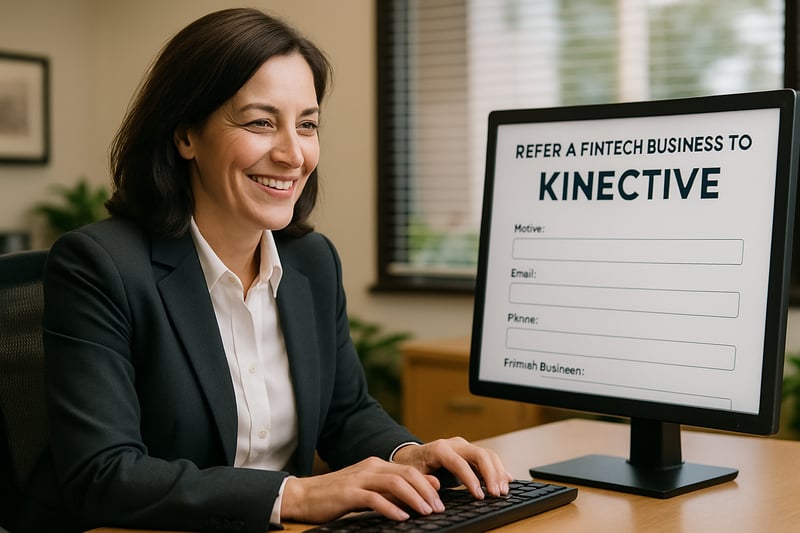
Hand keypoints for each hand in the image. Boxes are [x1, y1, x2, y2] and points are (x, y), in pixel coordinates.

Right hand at [280, 456, 444, 522]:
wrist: (303, 495)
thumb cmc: (336, 495)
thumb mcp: (367, 489)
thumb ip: (390, 489)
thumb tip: (419, 492)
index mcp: (375, 464)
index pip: (409, 469)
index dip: (428, 484)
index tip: (440, 499)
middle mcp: (370, 467)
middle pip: (407, 473)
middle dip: (426, 490)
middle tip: (439, 508)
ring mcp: (359, 479)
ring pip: (395, 483)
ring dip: (414, 498)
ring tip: (426, 512)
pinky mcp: (349, 493)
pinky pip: (375, 499)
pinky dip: (391, 508)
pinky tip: (402, 518)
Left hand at [391, 437, 513, 499]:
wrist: (412, 455)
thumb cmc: (412, 466)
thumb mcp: (412, 474)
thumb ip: (423, 480)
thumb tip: (436, 486)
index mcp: (440, 449)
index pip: (460, 463)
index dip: (471, 479)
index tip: (479, 495)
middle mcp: (455, 444)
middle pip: (480, 454)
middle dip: (491, 475)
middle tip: (496, 494)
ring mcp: (464, 447)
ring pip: (488, 455)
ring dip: (498, 473)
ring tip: (503, 491)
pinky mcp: (470, 453)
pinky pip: (489, 458)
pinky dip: (499, 469)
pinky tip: (507, 480)